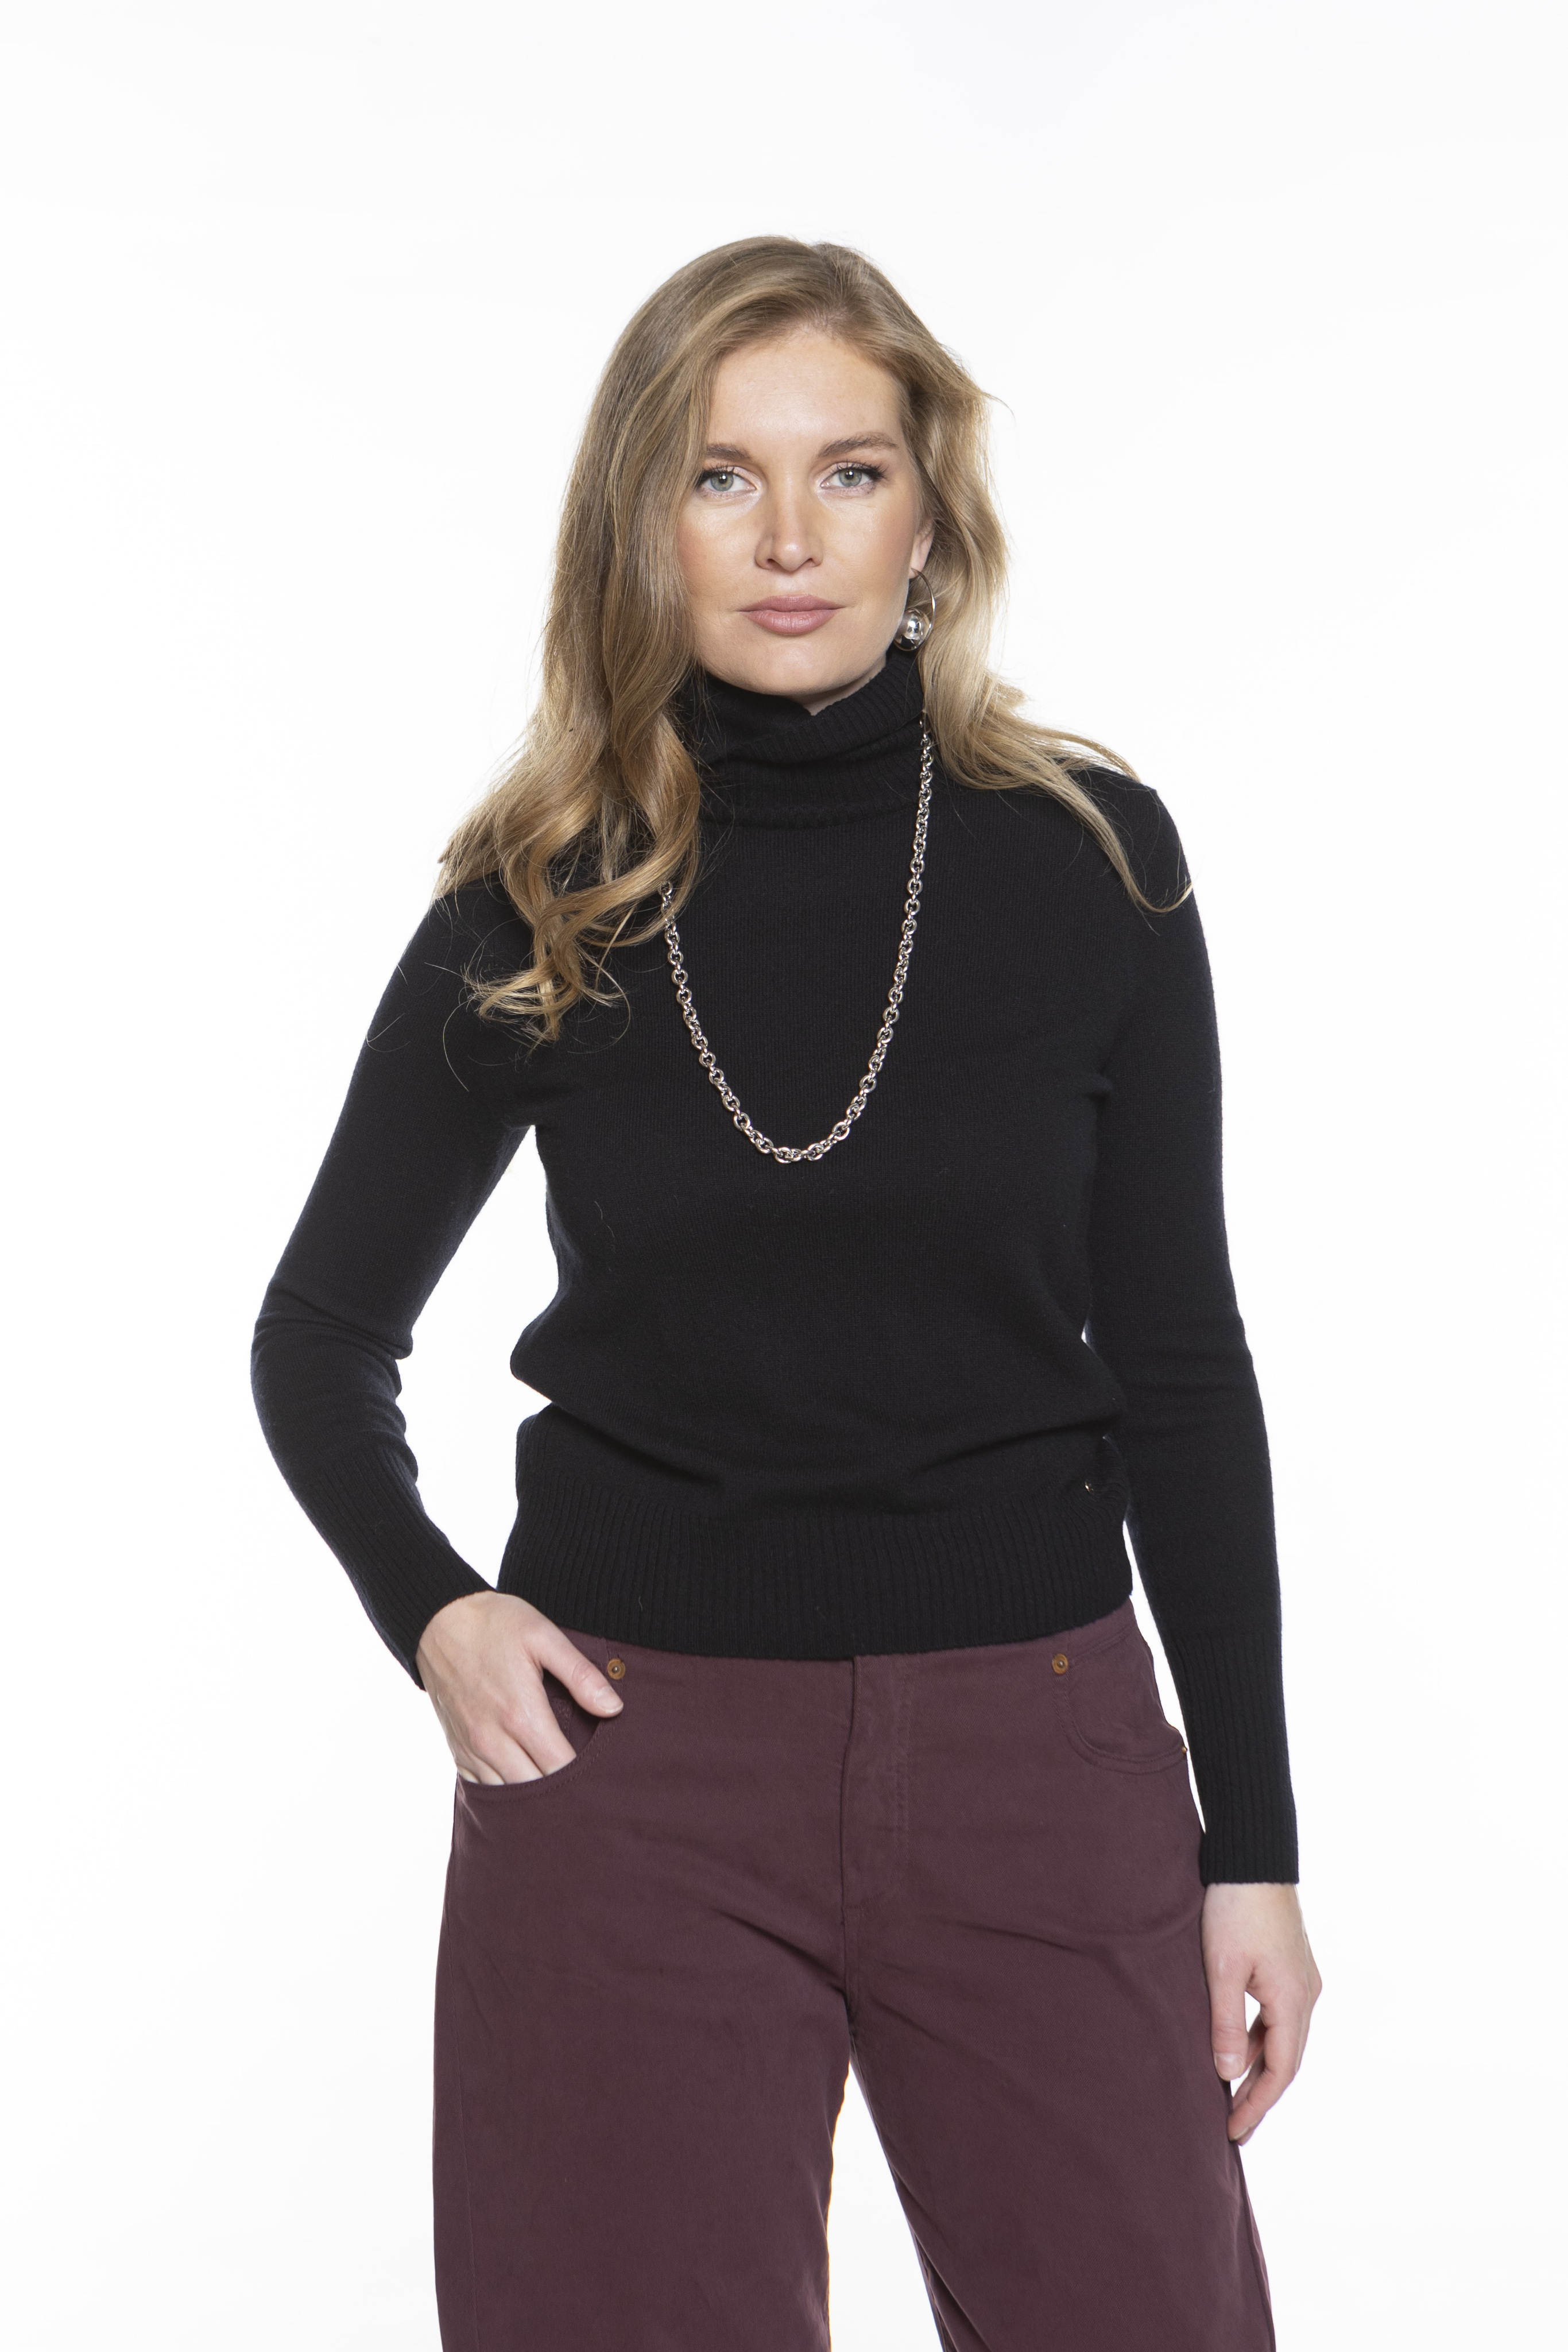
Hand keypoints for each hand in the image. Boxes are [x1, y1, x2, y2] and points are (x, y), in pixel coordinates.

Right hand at [415, 1590, 623, 1783]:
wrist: (439, 1621)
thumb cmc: (495, 1625)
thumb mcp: (543, 1637)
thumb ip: (581, 1675)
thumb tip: (614, 1709)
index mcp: (521, 1715)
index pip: (561, 1769)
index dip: (586, 1778)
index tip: (602, 1774)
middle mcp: (493, 1740)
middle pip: (536, 1792)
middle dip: (563, 1793)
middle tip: (585, 1787)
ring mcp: (472, 1749)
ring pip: (507, 1797)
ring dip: (533, 1798)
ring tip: (558, 1792)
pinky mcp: (457, 1750)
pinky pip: (481, 1790)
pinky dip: (504, 1795)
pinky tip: (523, 1786)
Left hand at [1201, 1882, 1320, 2142]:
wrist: (1253, 1857)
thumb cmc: (1234, 1908)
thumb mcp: (1221, 1967)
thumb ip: (1225, 2022)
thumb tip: (1228, 2073)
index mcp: (1293, 2000)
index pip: (1280, 2071)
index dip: (1257, 2105)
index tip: (1233, 2133)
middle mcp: (1306, 1995)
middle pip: (1286, 2061)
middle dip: (1260, 2096)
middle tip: (1235, 2129)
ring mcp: (1301, 1980)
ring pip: (1283, 2039)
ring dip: (1259, 2068)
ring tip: (1232, 2096)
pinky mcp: (1290, 1967)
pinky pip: (1278, 2016)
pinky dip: (1259, 2039)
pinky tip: (1237, 2048)